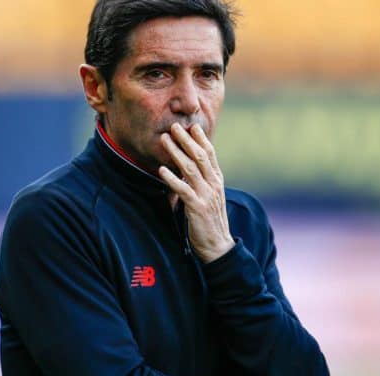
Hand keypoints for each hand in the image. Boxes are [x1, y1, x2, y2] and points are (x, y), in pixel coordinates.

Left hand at [158, 123, 233, 262]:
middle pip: (200, 157)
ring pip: (190, 169)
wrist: (218, 246)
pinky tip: (162, 170)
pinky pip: (183, 190)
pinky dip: (172, 179)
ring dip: (176, 152)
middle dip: (186, 140)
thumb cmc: (210, 221)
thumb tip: (184, 169)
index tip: (192, 126)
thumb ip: (199, 182)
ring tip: (165, 140)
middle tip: (175, 126)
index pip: (210, 155)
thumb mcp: (208, 197)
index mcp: (217, 181)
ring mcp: (206, 196)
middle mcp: (213, 185)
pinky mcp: (197, 208)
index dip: (201, 139)